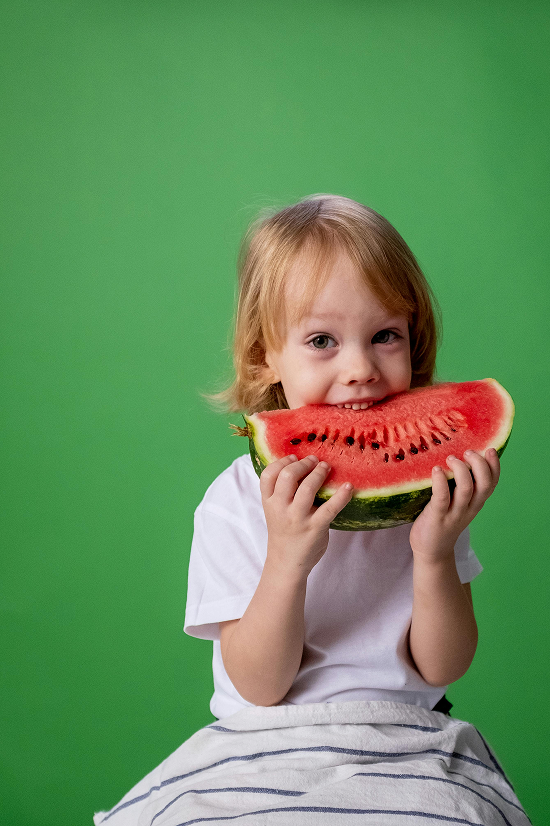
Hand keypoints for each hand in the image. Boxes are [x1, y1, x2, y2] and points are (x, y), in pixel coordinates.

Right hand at [260, 454, 353, 578]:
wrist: (286, 563)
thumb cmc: (284, 532)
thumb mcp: (275, 510)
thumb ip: (282, 492)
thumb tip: (302, 464)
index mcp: (269, 502)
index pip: (268, 475)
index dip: (281, 462)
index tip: (294, 457)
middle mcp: (280, 509)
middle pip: (287, 476)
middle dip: (303, 464)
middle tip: (314, 460)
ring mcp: (297, 519)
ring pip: (307, 488)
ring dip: (319, 473)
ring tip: (326, 467)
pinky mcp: (315, 527)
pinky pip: (330, 508)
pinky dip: (341, 495)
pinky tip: (348, 486)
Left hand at [409, 448, 499, 562]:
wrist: (432, 551)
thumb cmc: (442, 520)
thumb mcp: (458, 503)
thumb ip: (461, 485)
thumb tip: (457, 456)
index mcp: (476, 502)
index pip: (493, 483)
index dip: (495, 465)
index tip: (489, 449)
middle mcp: (469, 507)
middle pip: (485, 484)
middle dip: (479, 464)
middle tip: (467, 452)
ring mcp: (454, 513)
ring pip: (466, 489)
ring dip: (460, 470)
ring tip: (450, 458)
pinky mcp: (437, 517)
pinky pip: (442, 497)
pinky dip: (440, 482)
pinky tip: (436, 470)